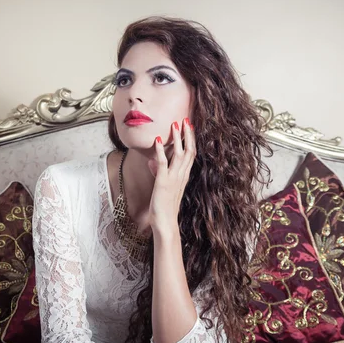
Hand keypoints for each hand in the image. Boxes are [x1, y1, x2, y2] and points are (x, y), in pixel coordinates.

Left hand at [147, 118, 195, 233]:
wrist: (165, 222)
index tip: (190, 127)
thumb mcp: (162, 186)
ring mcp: (174, 178)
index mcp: (184, 176)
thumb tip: (152, 162)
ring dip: (176, 138)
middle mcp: (181, 175)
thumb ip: (159, 172)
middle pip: (188, 150)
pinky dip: (160, 151)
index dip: (191, 139)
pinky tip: (157, 140)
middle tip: (186, 120)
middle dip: (188, 134)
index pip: (191, 153)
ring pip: (178, 154)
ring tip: (174, 125)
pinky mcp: (163, 182)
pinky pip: (163, 163)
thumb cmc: (164, 205)